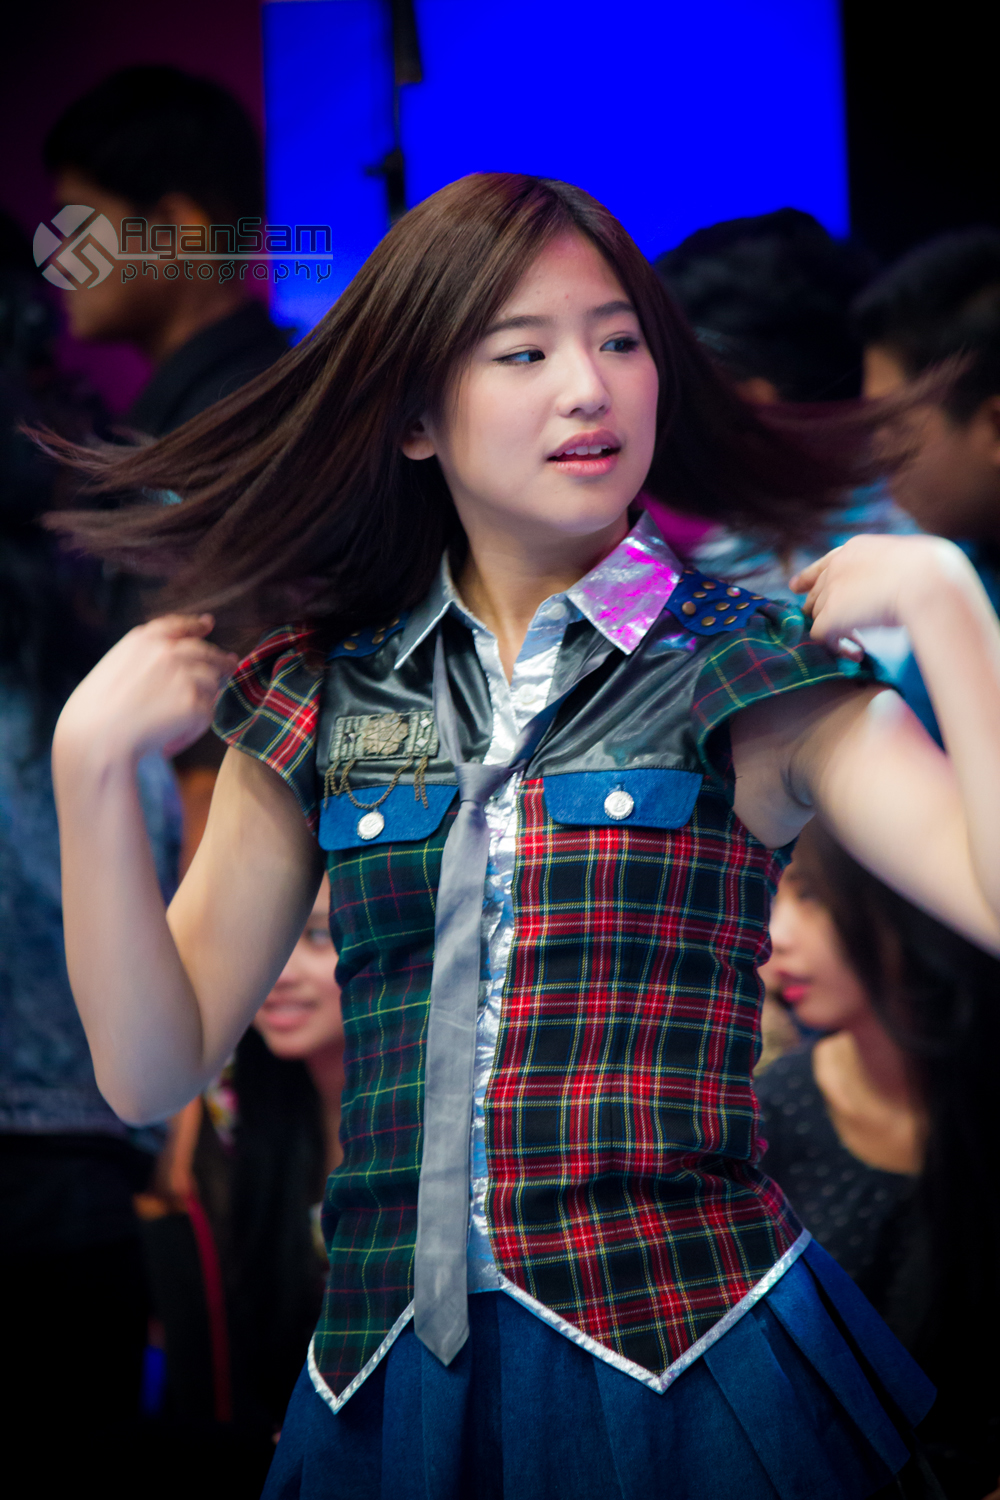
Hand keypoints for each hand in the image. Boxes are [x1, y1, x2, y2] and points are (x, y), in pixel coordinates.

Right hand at [54, 614, 238, 766]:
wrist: (94, 738)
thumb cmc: (94, 713)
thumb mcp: (114, 670)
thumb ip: (143, 660)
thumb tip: (174, 665)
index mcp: (144, 640)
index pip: (178, 626)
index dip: (195, 625)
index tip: (207, 624)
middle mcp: (168, 651)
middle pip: (206, 652)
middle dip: (220, 660)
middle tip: (229, 666)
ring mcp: (184, 674)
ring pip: (211, 685)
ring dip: (200, 703)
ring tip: (174, 726)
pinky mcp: (194, 702)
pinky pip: (207, 715)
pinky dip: (192, 732)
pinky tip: (169, 744)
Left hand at [790, 534, 970, 656]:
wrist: (926, 580)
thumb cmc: (931, 574)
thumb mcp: (906, 564)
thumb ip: (889, 574)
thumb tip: (891, 591)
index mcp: (855, 549)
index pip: (823, 564)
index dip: (808, 578)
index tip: (796, 586)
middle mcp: (836, 567)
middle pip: (816, 593)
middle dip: (822, 611)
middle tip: (841, 629)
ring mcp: (830, 591)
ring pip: (818, 616)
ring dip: (836, 632)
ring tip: (858, 645)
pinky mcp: (829, 615)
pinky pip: (821, 636)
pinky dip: (837, 647)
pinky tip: (856, 653)